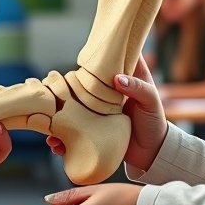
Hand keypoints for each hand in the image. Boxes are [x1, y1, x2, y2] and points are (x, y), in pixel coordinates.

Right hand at [46, 54, 167, 171]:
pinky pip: (74, 128)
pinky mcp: (91, 127)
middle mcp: (105, 90)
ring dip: (59, 112)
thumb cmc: (154, 122)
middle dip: (65, 85)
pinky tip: (57, 142)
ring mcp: (96, 108)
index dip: (97, 52)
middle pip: (82, 81)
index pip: (108, 58)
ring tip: (50, 119)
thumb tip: (116, 79)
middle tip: (52, 88)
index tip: (84, 53)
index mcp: (122, 76)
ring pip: (73, 105)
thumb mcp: (151, 101)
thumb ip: (137, 88)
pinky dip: (63, 136)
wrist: (152, 152)